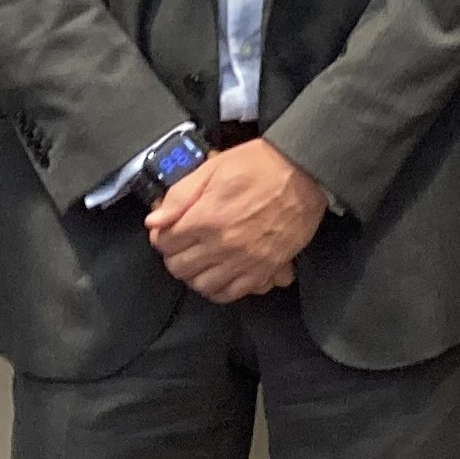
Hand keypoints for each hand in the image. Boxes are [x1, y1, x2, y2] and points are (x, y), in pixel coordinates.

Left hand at [143, 140, 327, 303]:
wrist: (304, 173)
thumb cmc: (261, 165)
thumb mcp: (214, 167)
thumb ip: (180, 194)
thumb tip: (155, 220)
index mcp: (205, 217)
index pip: (164, 242)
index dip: (162, 234)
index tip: (168, 229)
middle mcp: (222, 244)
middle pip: (179, 267)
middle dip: (175, 255)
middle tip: (183, 244)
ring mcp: (244, 260)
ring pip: (201, 285)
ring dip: (195, 274)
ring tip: (200, 259)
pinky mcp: (264, 269)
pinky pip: (230, 293)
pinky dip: (219, 288)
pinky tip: (219, 274)